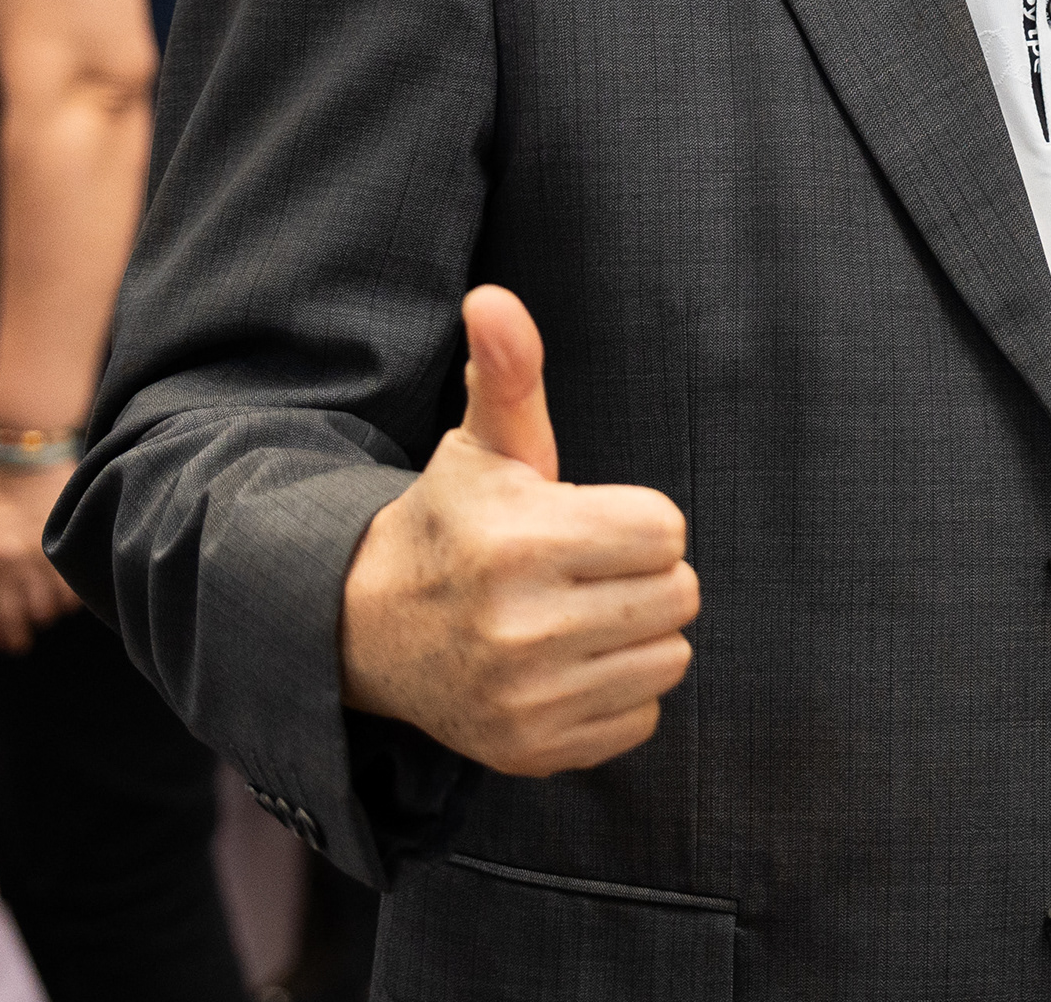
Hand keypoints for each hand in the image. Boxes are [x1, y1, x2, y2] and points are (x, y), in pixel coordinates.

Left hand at [0, 459, 81, 653]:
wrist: (24, 462)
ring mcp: (40, 553)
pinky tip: (62, 592)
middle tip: (23, 640)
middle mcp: (7, 560)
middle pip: (19, 621)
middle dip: (21, 638)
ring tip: (43, 609)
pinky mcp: (68, 545)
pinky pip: (72, 591)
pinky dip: (68, 599)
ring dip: (46, 616)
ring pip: (49, 610)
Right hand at [339, 286, 697, 776]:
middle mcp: (520, 628)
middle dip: (642, 573)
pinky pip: (642, 718)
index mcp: (518, 541)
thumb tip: (494, 298)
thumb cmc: (455, 522)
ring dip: (636, 633)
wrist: (371, 629)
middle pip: (679, 594)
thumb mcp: (481, 444)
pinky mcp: (533, 752)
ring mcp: (526, 700)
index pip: (666, 529)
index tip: (587, 520)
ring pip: (669, 657)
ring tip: (575, 613)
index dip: (636, 518)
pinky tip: (565, 666)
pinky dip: (617, 693)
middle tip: (585, 569)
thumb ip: (507, 371)